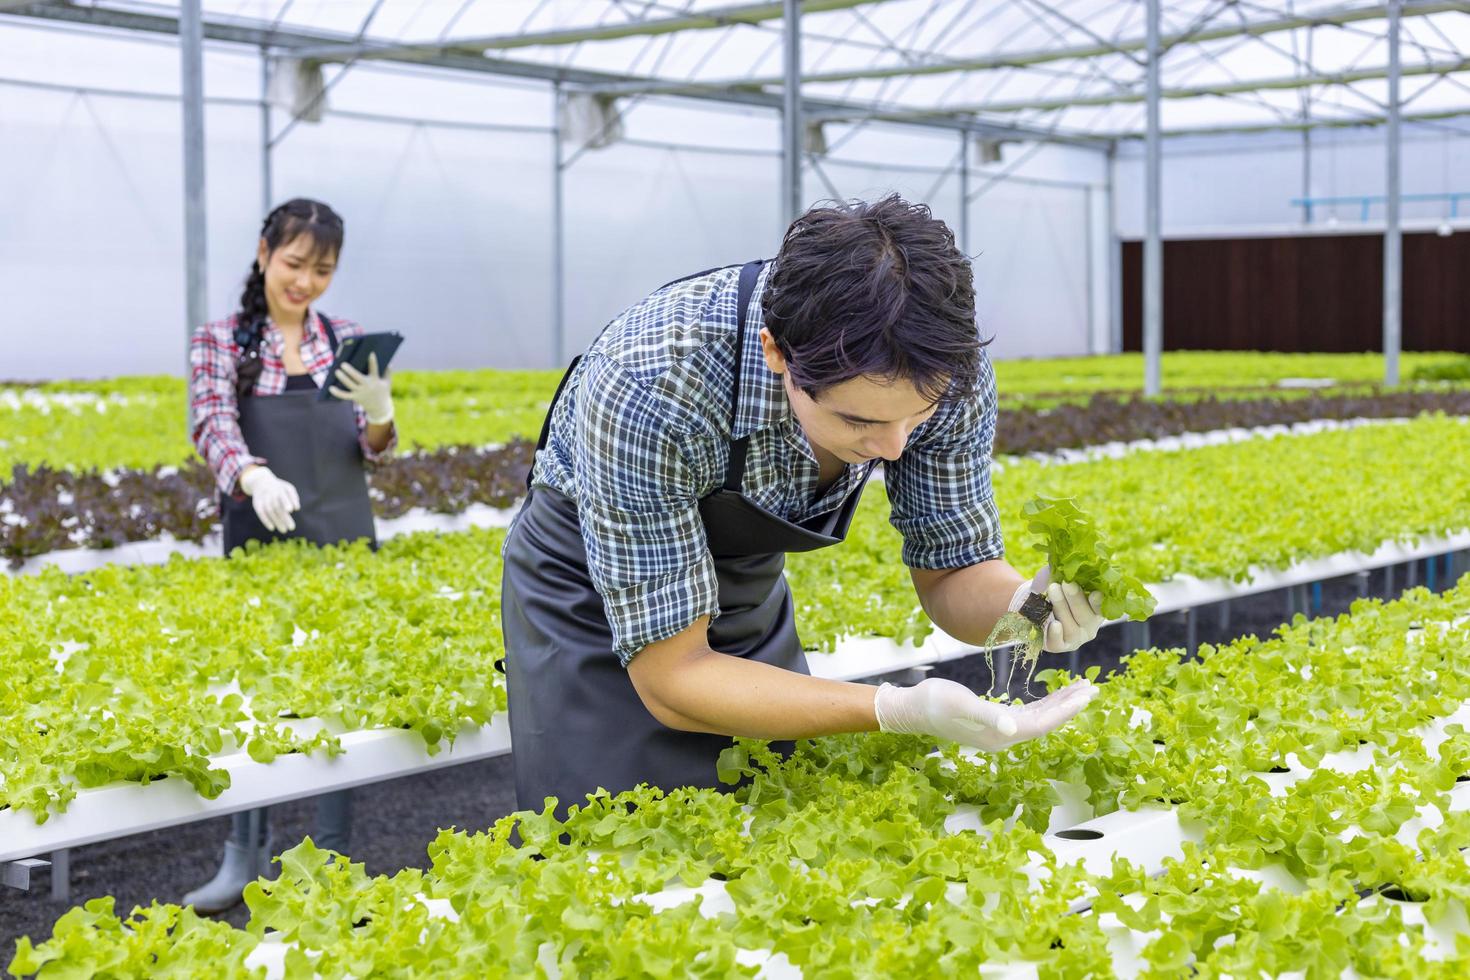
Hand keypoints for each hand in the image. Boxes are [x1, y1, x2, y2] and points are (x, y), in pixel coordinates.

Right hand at [239, 465, 300, 533]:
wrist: (261, 482)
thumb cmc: (280, 488)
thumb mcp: (288, 488)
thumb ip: (293, 497)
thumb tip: (296, 508)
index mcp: (279, 489)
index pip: (282, 496)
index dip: (286, 502)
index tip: (291, 510)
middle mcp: (270, 494)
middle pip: (277, 506)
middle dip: (284, 517)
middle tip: (292, 528)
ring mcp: (263, 499)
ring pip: (270, 511)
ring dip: (277, 522)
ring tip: (284, 530)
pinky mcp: (257, 504)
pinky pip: (261, 513)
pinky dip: (266, 521)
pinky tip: (272, 528)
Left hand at [328, 352, 393, 423]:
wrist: (379, 408)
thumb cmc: (383, 391)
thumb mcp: (387, 382)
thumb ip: (387, 371)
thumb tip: (388, 361)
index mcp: (375, 381)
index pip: (374, 370)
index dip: (373, 362)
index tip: (371, 353)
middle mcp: (367, 386)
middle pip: (356, 377)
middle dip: (349, 371)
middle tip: (343, 364)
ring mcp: (360, 392)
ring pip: (349, 385)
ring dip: (342, 378)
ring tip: (336, 371)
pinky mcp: (355, 397)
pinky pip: (344, 395)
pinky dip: (337, 392)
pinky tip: (330, 388)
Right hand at [873, 677, 1096, 751]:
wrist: (913, 708)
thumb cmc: (935, 702)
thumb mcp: (961, 704)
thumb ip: (988, 715)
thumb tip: (1012, 727)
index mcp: (1000, 735)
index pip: (1042, 724)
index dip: (1065, 710)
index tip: (1085, 695)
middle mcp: (1004, 736)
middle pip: (1045, 722)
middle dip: (1069, 706)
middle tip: (1093, 690)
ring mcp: (999, 731)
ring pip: (1038, 718)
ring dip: (1059, 705)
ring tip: (1079, 690)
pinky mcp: (993, 721)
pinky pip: (1026, 714)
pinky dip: (1042, 705)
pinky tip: (1052, 697)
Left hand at [1009, 566, 1105, 652]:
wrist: (1035, 605)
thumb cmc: (1056, 589)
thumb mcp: (1065, 578)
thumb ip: (1073, 571)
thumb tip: (1072, 554)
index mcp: (1097, 610)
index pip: (1102, 607)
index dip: (1099, 602)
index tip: (1095, 593)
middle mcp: (1090, 626)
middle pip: (1086, 616)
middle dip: (1076, 599)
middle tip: (1067, 583)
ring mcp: (1076, 638)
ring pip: (1071, 627)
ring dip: (1062, 607)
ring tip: (1053, 590)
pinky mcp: (1060, 645)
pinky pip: (1058, 642)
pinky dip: (1055, 633)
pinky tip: (1053, 623)